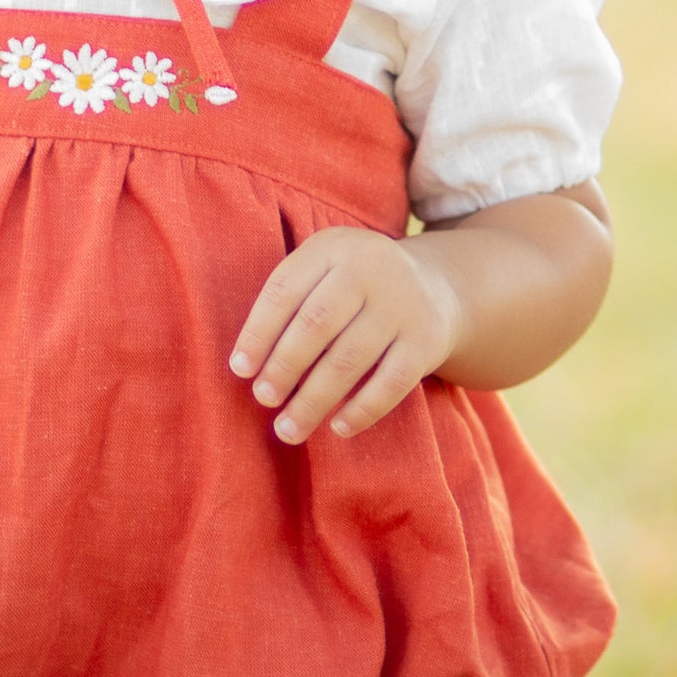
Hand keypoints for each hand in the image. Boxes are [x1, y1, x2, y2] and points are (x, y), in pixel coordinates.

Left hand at [229, 227, 462, 445]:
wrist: (436, 286)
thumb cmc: (355, 288)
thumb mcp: (324, 271)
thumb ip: (289, 303)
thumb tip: (247, 365)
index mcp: (332, 247)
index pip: (285, 289)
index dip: (258, 332)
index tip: (240, 370)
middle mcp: (370, 268)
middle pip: (316, 324)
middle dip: (284, 367)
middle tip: (264, 399)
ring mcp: (402, 304)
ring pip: (349, 359)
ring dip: (313, 400)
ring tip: (288, 429)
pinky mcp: (427, 340)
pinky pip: (390, 384)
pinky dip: (361, 411)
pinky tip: (337, 428)